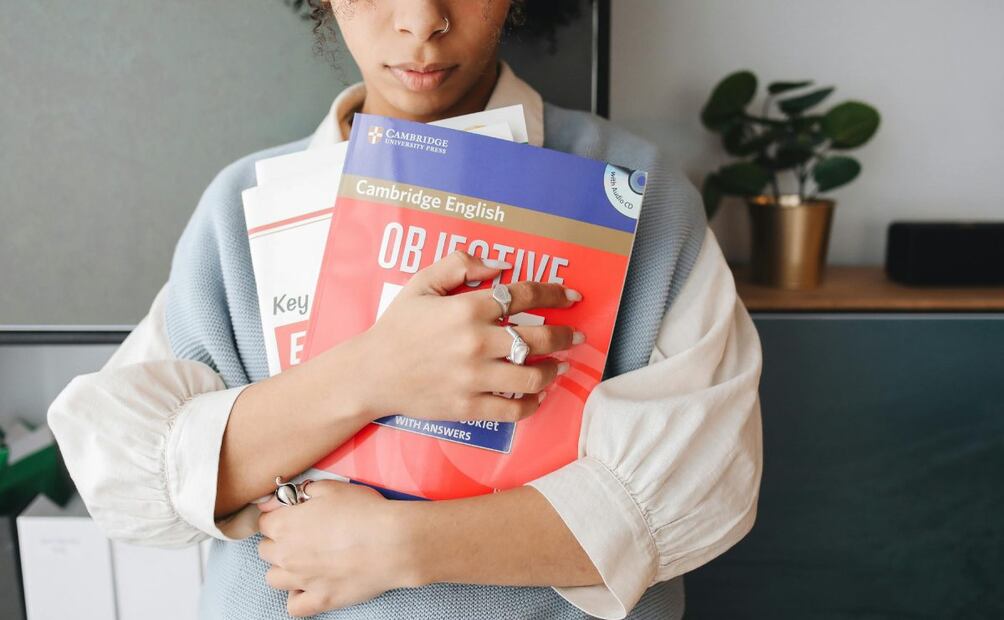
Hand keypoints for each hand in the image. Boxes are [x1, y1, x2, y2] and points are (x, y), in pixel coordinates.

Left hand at [257, 480, 419, 616]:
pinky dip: (298, 596)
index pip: (263, 522)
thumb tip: (279, 499)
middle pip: (265, 550)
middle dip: (279, 542)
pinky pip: (293, 606)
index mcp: (284, 524)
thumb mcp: (332, 488)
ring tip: (305, 561)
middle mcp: (286, 555)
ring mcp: (301, 580)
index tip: (293, 516)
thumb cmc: (364, 511)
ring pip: (274, 578)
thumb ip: (300, 492)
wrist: (392, 542)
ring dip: (284, 569)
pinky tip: (311, 585)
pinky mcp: (319, 600)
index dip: (279, 516)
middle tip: (302, 536)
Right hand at [349, 250, 583, 422]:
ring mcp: (474, 378)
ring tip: (560, 365)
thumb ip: (460, 264)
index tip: (572, 296)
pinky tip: (537, 394)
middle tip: (577, 335)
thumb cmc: (398, 326)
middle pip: (539, 337)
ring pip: (533, 376)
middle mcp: (476, 342)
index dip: (555, 293)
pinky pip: (513, 408)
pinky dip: (532, 402)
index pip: (525, 296)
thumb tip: (500, 267)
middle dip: (566, 335)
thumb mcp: (422, 283)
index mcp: (467, 308)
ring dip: (554, 369)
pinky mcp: (469, 406)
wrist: (371, 373)